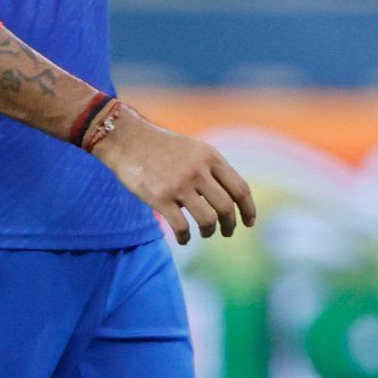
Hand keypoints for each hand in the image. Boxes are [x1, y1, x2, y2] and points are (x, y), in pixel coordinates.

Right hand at [97, 113, 258, 244]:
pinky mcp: (159, 198)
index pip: (240, 189)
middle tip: (228, 232)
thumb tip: (231, 199)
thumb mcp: (195, 149)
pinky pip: (181, 227)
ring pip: (207, 220)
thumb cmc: (163, 147)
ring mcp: (179, 185)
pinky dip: (185, 237)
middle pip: (226, 207)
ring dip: (209, 231)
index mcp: (211, 157)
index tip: (249, 222)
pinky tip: (184, 239)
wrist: (127, 139)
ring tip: (206, 233)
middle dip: (230, 224)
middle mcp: (198, 171)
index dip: (249, 209)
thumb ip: (212, 170)